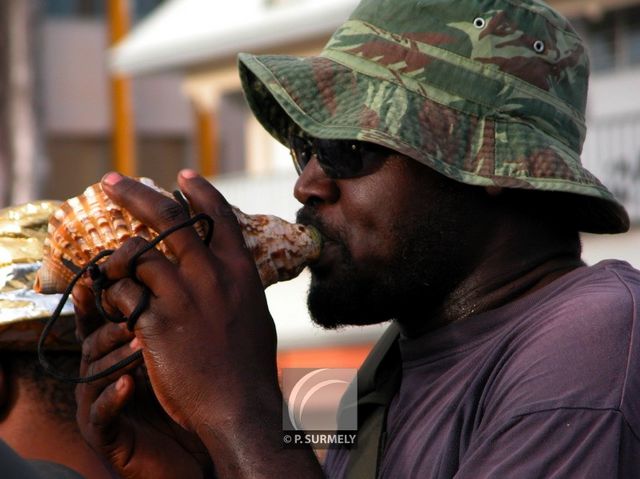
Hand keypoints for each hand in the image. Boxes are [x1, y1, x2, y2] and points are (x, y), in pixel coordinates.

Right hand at [74, 287, 212, 478]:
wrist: (208, 446)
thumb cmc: (196, 394)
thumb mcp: (184, 350)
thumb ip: (177, 317)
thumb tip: (189, 272)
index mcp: (120, 354)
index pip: (103, 322)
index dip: (97, 300)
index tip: (98, 277)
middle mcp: (104, 377)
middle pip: (92, 342)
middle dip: (111, 326)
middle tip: (132, 314)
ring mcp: (101, 407)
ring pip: (93, 375)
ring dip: (114, 357)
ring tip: (138, 343)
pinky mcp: (107, 437)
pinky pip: (100, 416)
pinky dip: (112, 398)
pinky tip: (128, 384)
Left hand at [90, 171, 321, 477]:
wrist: (238, 405)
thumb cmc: (249, 365)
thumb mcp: (255, 314)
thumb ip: (239, 286)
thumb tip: (232, 271)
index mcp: (239, 270)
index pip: (217, 215)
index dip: (198, 190)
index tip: (182, 175)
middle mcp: (210, 274)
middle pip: (168, 218)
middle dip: (135, 193)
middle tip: (111, 181)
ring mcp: (182, 296)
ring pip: (136, 253)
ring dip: (116, 258)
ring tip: (108, 265)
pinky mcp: (155, 322)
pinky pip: (122, 294)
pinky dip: (113, 296)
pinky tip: (116, 308)